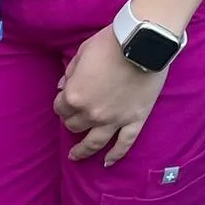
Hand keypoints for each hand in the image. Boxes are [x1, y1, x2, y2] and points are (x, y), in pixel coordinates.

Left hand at [54, 26, 166, 165]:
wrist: (143, 41)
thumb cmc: (111, 42)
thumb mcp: (83, 51)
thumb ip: (71, 72)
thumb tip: (63, 86)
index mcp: (75, 95)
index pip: (60, 107)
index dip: (62, 102)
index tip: (66, 98)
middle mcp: (91, 113)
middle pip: (75, 125)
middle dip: (72, 120)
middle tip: (76, 116)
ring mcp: (114, 120)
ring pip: (94, 142)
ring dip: (83, 150)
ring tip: (76, 156)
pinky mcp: (135, 120)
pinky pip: (124, 144)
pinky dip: (115, 155)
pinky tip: (107, 162)